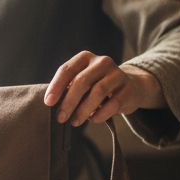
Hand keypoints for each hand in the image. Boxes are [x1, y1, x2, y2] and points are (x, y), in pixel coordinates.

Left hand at [43, 51, 164, 125]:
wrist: (130, 87)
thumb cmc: (97, 85)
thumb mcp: (82, 81)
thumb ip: (68, 88)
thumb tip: (52, 104)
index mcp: (85, 57)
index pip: (67, 70)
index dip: (56, 86)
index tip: (48, 103)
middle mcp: (102, 62)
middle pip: (82, 81)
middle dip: (69, 102)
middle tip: (60, 118)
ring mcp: (117, 74)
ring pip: (98, 92)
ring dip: (83, 110)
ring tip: (75, 122)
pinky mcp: (128, 88)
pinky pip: (113, 103)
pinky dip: (100, 114)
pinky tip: (93, 119)